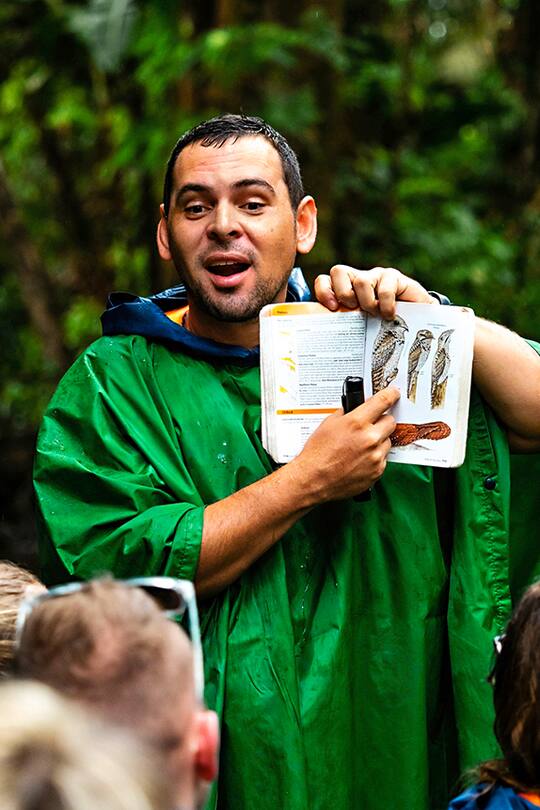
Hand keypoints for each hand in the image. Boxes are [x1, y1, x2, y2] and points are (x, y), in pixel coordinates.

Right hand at [288, 387, 399, 502]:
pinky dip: (374, 457)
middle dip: (382, 421)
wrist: (313, 479)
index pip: (383, 401)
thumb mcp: (328, 424)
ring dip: (378, 441)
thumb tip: (358, 409)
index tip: (393, 393)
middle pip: (391, 421)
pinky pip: (383, 458)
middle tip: (371, 425)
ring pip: (388, 441)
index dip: (390, 394)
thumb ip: (348, 414)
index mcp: (357, 422)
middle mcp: (370, 438)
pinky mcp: (377, 471)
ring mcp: (375, 456)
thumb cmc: (317, 453)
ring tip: (360, 447)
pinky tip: (360, 459)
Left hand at [314, 265, 437, 319]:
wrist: (417, 324)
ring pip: (361, 281)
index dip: (323, 291)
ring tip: (376, 316)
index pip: (325, 280)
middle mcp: (358, 280)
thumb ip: (345, 326)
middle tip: (354, 310)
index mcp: (346, 290)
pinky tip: (389, 316)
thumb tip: (326, 342)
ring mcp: (376, 276)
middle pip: (338, 271)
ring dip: (367, 303)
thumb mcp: (361, 326)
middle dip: (343, 293)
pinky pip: (384, 288)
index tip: (330, 308)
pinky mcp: (394, 277)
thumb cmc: (383, 327)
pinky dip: (386, 305)